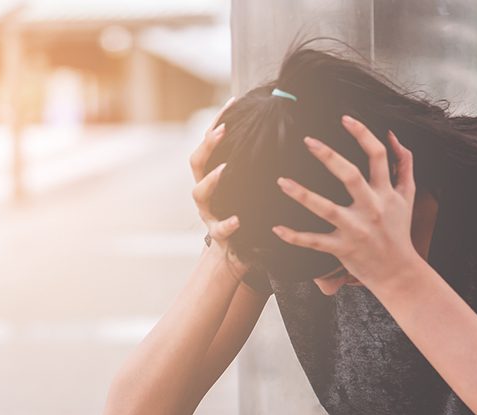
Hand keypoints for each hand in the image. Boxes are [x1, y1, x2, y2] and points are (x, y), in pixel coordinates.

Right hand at [188, 99, 256, 283]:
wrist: (238, 250)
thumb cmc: (246, 210)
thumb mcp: (248, 184)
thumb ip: (255, 162)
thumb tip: (280, 128)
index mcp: (211, 174)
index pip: (208, 142)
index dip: (217, 121)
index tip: (232, 102)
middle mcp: (204, 190)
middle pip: (196, 162)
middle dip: (208, 145)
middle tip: (223, 131)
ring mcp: (207, 212)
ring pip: (199, 193)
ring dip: (211, 180)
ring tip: (225, 170)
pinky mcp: (217, 234)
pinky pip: (218, 229)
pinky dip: (227, 224)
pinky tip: (238, 220)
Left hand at [271, 116, 421, 287]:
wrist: (399, 272)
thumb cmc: (399, 230)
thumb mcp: (408, 196)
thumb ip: (405, 164)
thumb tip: (393, 136)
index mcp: (386, 192)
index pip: (378, 156)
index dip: (363, 134)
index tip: (345, 118)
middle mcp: (371, 208)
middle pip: (351, 176)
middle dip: (329, 157)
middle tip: (308, 141)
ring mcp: (355, 229)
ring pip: (326, 209)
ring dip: (302, 195)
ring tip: (281, 181)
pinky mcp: (342, 248)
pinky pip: (315, 241)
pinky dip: (295, 236)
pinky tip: (276, 228)